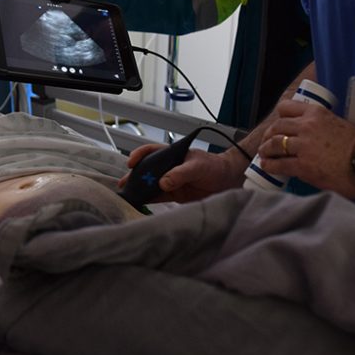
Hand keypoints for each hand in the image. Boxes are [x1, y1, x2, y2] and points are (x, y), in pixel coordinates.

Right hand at [117, 143, 245, 202]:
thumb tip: (163, 183)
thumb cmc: (215, 166)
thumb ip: (180, 173)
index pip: (151, 151)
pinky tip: (140, 203)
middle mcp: (169, 167)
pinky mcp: (175, 195)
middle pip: (147, 170)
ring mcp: (171, 181)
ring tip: (128, 196)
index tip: (131, 163)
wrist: (229, 180)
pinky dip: (149, 200)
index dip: (139, 155)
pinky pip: (158, 197)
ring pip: (150, 185)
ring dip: (139, 190)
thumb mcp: (198, 166)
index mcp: (172, 155)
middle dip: (134, 176)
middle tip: (124, 185)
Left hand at [257, 100, 354, 197]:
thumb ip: (320, 126)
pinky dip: (270, 165)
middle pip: (277, 126)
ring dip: (266, 150)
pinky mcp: (302, 165)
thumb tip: (309, 136)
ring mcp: (302, 146)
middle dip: (269, 135)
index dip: (279, 117)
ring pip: (274, 144)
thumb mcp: (337, 124)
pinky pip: (279, 164)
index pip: (286, 107)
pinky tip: (267, 167)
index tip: (279, 125)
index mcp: (316, 113)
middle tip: (267, 143)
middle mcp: (306, 126)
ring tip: (264, 154)